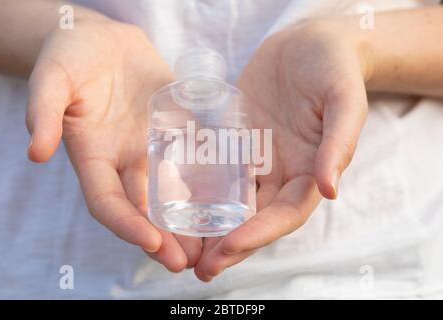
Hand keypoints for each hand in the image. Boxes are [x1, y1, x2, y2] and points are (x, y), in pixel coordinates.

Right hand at [26, 18, 200, 271]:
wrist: (104, 41)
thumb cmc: (72, 56)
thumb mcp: (53, 78)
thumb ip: (44, 111)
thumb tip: (35, 152)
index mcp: (93, 156)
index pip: (107, 202)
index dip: (126, 225)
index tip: (151, 243)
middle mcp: (124, 160)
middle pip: (143, 208)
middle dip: (162, 237)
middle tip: (184, 263)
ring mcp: (150, 147)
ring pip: (169, 192)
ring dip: (186, 220)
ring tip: (209, 243)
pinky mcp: (172, 131)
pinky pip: (190, 159)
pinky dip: (204, 181)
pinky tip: (225, 197)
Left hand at [194, 21, 368, 280]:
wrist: (308, 42)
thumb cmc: (333, 67)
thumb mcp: (344, 100)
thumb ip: (339, 143)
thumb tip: (330, 190)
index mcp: (309, 172)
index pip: (284, 215)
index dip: (258, 234)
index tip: (228, 248)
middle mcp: (281, 173)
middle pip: (254, 218)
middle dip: (229, 245)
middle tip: (199, 268)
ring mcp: (257, 159)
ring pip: (231, 202)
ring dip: (210, 227)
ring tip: (182, 248)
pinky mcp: (236, 142)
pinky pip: (216, 171)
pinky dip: (199, 192)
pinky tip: (176, 204)